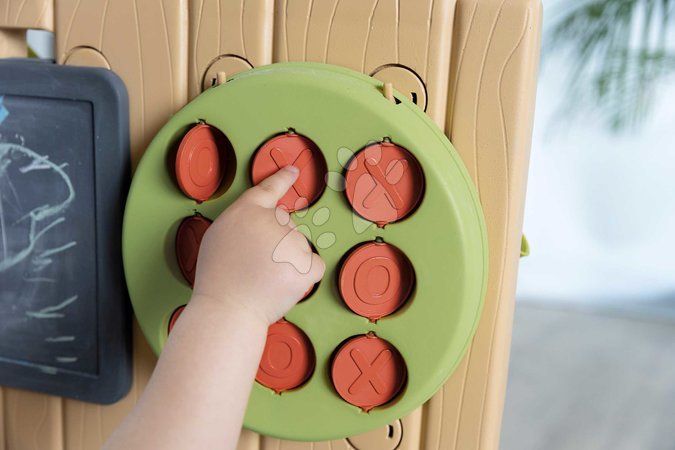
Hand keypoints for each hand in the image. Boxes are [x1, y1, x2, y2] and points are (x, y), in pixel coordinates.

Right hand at [192, 166, 324, 324]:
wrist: (228, 309)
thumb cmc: (218, 279)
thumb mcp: (218, 236)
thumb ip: (241, 222)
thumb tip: (260, 223)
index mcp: (246, 211)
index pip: (269, 188)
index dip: (282, 178)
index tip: (293, 171)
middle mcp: (271, 221)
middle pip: (285, 224)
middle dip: (276, 241)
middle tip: (255, 264)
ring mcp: (291, 242)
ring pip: (299, 246)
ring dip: (288, 260)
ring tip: (265, 278)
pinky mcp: (306, 265)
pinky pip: (315, 264)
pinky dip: (305, 275)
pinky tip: (285, 283)